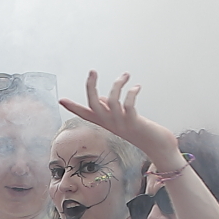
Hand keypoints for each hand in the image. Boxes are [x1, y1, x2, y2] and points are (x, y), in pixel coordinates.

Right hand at [59, 71, 182, 167]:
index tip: (61, 100)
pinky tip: (137, 87)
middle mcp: (110, 123)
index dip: (72, 107)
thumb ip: (110, 110)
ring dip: (118, 85)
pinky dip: (131, 92)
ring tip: (126, 75)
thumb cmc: (140, 131)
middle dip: (91, 86)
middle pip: (93, 104)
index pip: (84, 114)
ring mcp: (121, 123)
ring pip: (111, 101)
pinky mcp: (134, 122)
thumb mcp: (121, 120)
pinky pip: (128, 104)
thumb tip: (102, 99)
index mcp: (105, 122)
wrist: (157, 147)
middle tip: (92, 71)